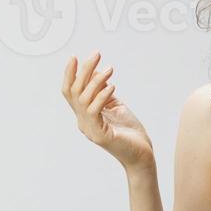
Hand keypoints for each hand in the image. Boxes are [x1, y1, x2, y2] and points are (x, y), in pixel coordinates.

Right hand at [60, 50, 154, 170]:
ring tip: (110, 69)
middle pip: (75, 92)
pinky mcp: (99, 136)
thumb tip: (97, 72)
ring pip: (83, 99)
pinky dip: (102, 96)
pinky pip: (94, 112)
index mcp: (85, 115)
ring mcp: (89, 130)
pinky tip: (112, 86)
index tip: (75, 57)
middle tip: (97, 54)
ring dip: (96, 81)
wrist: (141, 156)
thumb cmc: (130, 132)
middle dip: (84, 70)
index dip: (69, 74)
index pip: (70, 92)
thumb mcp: (115, 106)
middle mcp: (83, 122)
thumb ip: (104, 92)